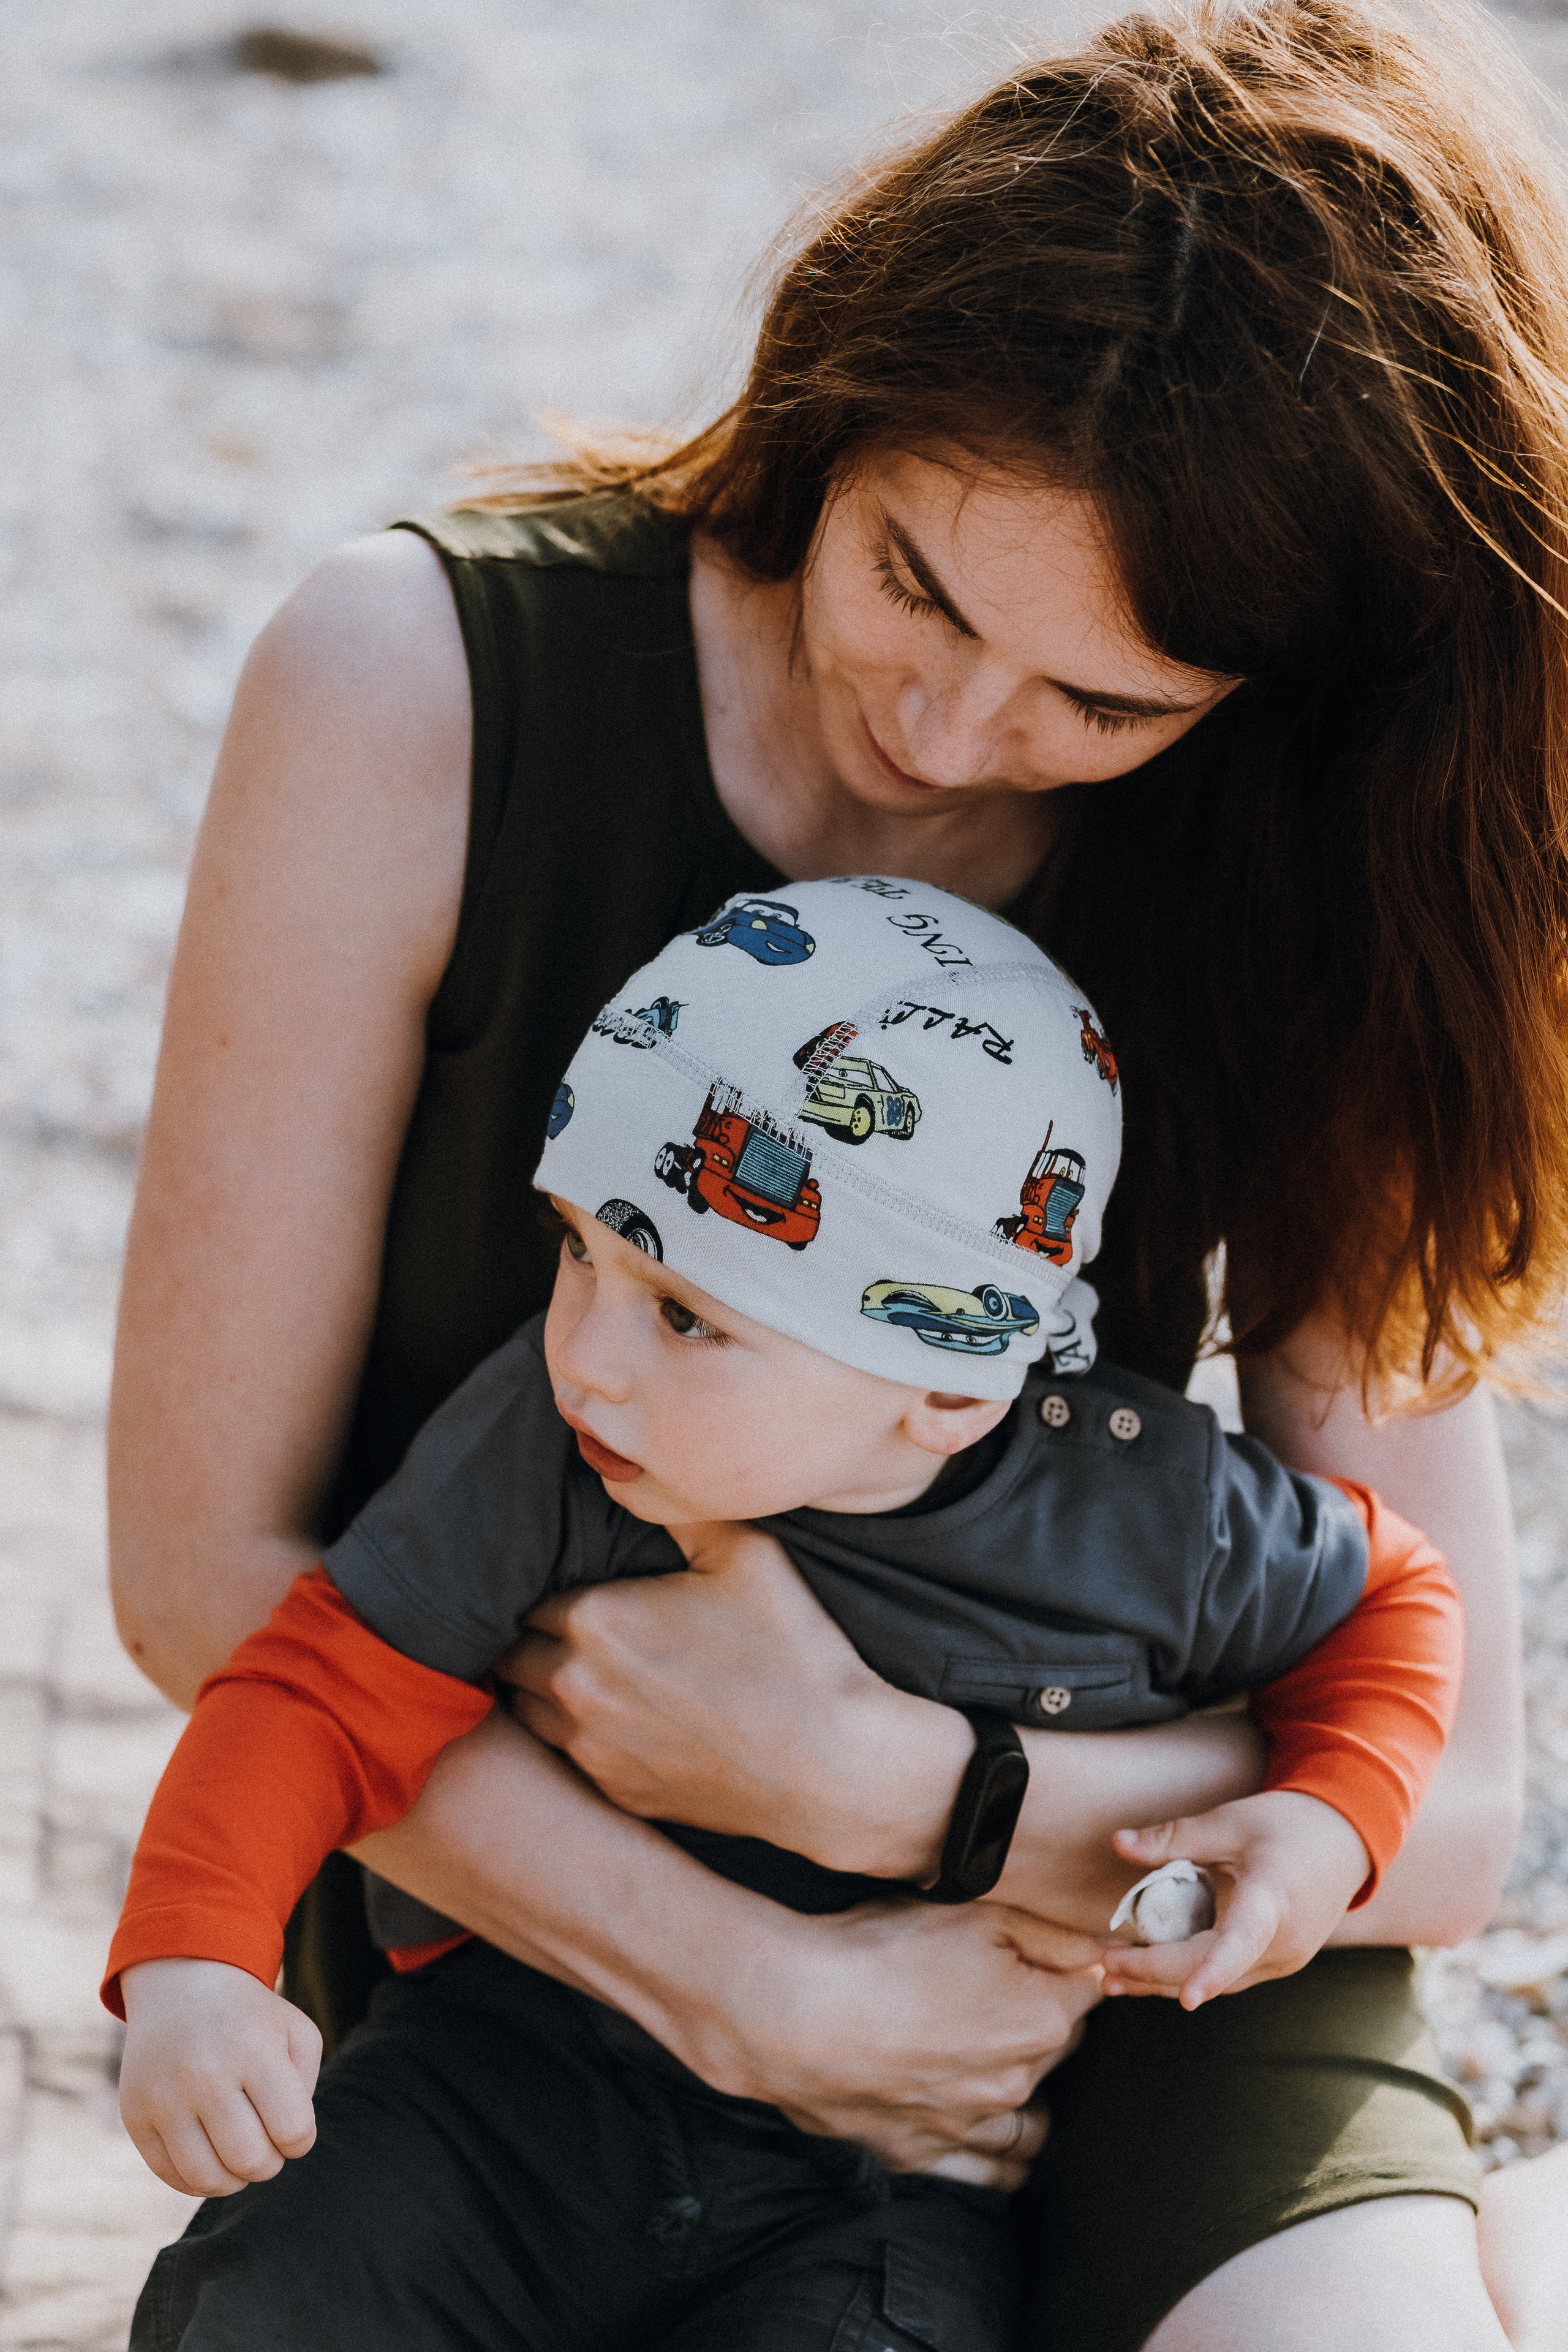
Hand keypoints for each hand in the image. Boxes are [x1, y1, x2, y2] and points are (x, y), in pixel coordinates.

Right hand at [119, 1958, 321, 2195]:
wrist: (183, 1985)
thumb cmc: (252, 2019)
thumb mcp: (296, 2033)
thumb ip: (305, 2088)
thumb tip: (287, 2143)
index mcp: (254, 2051)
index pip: (293, 2132)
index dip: (301, 2140)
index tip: (291, 2124)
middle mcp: (205, 2074)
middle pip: (251, 2161)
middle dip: (269, 2163)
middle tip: (266, 2141)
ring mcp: (164, 2097)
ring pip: (208, 2179)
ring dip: (234, 2179)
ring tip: (239, 2153)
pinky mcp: (135, 2116)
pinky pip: (170, 2175)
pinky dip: (198, 2180)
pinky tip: (210, 2156)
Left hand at [496, 1521, 971, 1879]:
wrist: (834, 1767)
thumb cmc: (795, 1653)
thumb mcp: (747, 1553)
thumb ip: (679, 1510)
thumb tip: (637, 1478)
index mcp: (595, 1619)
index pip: (526, 1594)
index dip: (549, 1585)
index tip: (575, 1582)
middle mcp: (575, 1686)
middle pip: (513, 1654)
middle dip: (533, 1636)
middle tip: (575, 1624)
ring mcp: (592, 1748)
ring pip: (528, 1709)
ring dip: (544, 1687)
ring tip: (589, 1669)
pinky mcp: (617, 1792)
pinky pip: (568, 1756)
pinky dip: (580, 1734)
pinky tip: (622, 1718)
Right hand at [727, 1897, 1105, 2189]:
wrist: (796, 2012)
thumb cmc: (881, 1952)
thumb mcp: (977, 1914)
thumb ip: (1053, 1932)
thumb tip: (1106, 1947)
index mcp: (1041, 2020)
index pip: (1090, 1988)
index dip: (1069, 1963)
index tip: (1048, 1952)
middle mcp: (1017, 2082)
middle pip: (1059, 2049)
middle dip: (1043, 2019)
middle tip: (1003, 1990)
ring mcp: (971, 2126)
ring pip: (1032, 2123)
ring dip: (1027, 2092)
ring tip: (999, 2062)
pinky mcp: (923, 2154)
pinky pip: (990, 2173)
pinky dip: (1000, 2158)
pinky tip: (992, 2130)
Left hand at [1100, 1790, 1369, 2007]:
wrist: (1347, 1840)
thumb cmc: (1287, 1824)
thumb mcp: (1230, 1821)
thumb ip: (1174, 1836)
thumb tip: (1117, 1842)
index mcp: (1273, 1899)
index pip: (1242, 1941)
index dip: (1213, 1971)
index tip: (1188, 1999)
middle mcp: (1283, 1941)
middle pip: (1213, 1969)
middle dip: (1155, 1972)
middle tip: (1101, 1964)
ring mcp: (1285, 1959)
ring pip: (1219, 1982)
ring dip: (1165, 1980)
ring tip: (1109, 1977)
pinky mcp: (1278, 1962)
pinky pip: (1229, 1976)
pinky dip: (1189, 1973)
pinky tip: (1148, 1970)